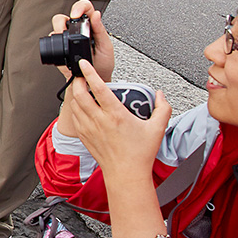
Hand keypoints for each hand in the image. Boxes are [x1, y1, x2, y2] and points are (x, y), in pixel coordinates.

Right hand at [51, 1, 116, 82]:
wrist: (94, 81)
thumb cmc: (103, 64)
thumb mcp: (106, 47)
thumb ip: (100, 30)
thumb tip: (96, 14)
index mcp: (90, 26)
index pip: (84, 8)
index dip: (79, 7)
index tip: (76, 15)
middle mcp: (76, 30)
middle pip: (64, 17)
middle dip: (62, 22)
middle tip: (65, 30)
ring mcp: (66, 40)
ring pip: (55, 28)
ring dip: (57, 32)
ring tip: (64, 42)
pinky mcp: (59, 50)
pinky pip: (51, 42)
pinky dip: (54, 45)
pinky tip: (62, 52)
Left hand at [59, 63, 171, 182]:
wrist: (126, 174)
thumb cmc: (139, 154)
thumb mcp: (158, 128)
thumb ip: (163, 108)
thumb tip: (160, 95)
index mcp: (116, 115)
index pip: (99, 88)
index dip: (90, 73)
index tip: (85, 63)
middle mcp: (99, 120)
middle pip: (80, 94)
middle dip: (78, 81)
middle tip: (82, 75)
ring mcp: (89, 129)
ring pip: (75, 105)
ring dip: (76, 94)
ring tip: (81, 89)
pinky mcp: (84, 136)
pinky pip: (75, 118)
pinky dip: (75, 109)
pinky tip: (81, 107)